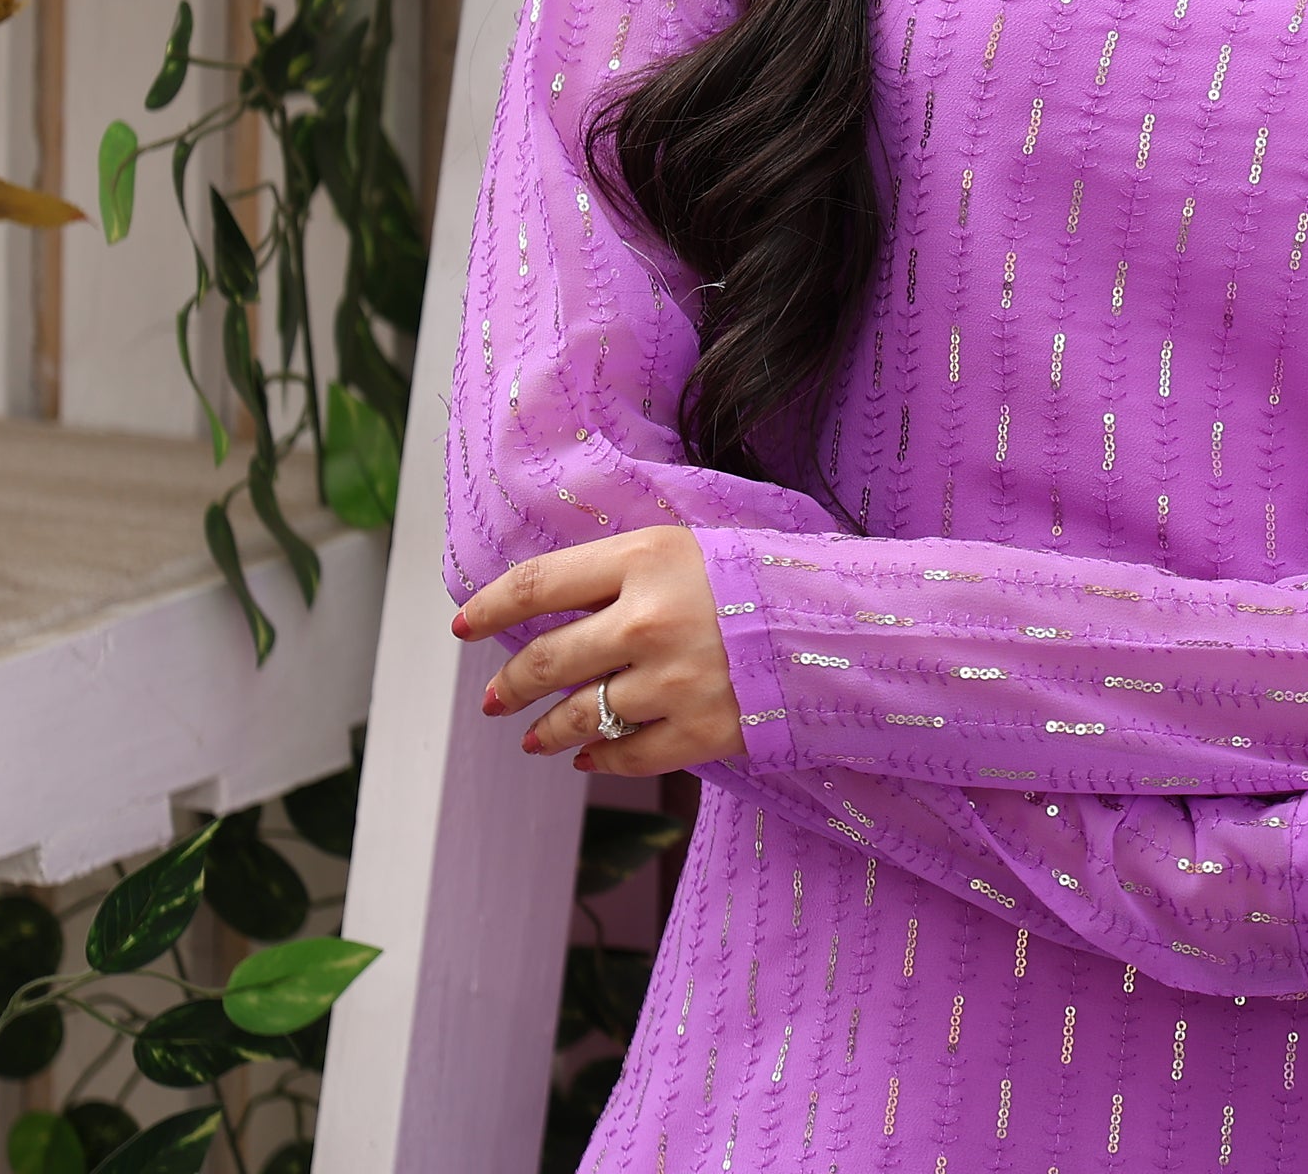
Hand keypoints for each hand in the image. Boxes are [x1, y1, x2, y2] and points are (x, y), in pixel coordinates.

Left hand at [452, 525, 739, 778]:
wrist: (843, 629)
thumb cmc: (761, 579)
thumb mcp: (688, 548)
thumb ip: (623, 574)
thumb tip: (552, 608)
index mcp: (643, 560)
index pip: (536, 584)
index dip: (488, 606)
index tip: (463, 624)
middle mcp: (647, 622)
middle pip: (546, 659)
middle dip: (510, 682)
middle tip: (495, 696)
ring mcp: (671, 683)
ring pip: (577, 716)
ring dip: (544, 730)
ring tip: (530, 738)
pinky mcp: (698, 732)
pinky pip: (625, 756)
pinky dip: (598, 760)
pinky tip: (587, 758)